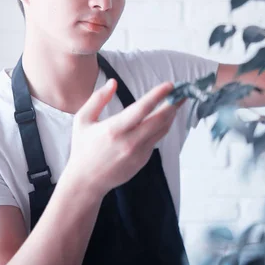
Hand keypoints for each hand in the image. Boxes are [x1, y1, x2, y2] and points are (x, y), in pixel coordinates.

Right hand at [63, 79, 183, 197]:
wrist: (86, 181)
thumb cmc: (83, 148)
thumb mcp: (82, 120)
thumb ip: (97, 99)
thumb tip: (113, 82)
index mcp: (114, 130)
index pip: (142, 109)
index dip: (158, 95)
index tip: (170, 85)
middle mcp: (129, 142)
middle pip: (160, 120)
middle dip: (173, 104)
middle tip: (181, 92)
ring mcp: (138, 153)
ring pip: (162, 130)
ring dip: (170, 115)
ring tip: (175, 102)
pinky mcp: (143, 160)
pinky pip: (155, 140)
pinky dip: (160, 127)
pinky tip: (161, 118)